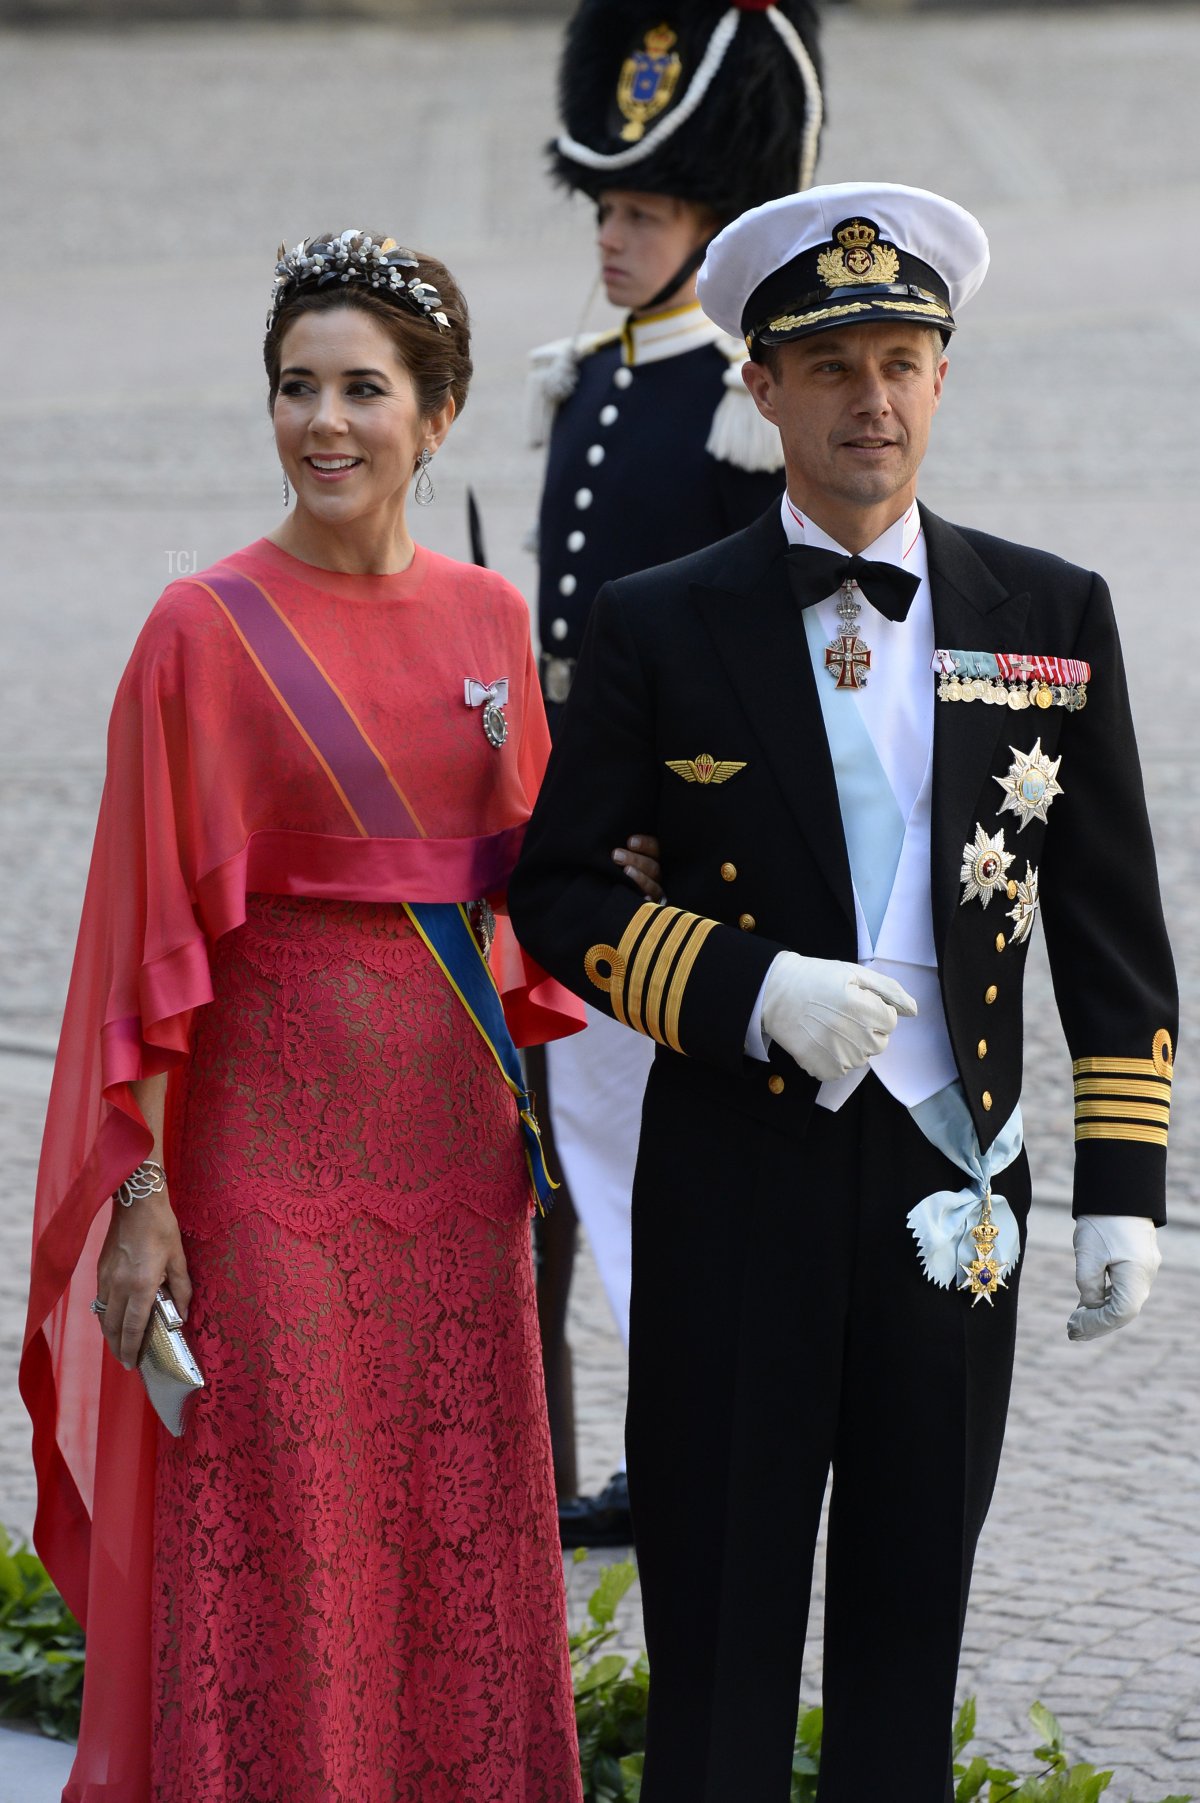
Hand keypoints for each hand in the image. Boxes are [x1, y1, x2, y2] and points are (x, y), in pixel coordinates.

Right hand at [95, 1179, 191, 1369]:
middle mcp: (119, 1285)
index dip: (132, 1349)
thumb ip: (182, 1289)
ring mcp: (106, 1278)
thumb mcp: (179, 1258)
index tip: (133, 1364)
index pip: (134, 1327)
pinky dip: (106, 1316)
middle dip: (119, 1349)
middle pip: (114, 1328)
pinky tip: (114, 1320)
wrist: (136, 1202)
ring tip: (121, 1346)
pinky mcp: (100, 1270)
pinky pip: (100, 1302)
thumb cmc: (162, 1228)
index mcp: (142, 1285)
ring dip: (110, 1335)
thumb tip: (183, 1315)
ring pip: (104, 1317)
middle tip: (127, 1362)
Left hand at [612, 834, 662, 902]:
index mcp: (651, 858)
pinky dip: (647, 900)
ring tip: (625, 872)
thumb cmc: (612, 867)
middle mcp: (655, 875)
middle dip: (636, 860)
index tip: (630, 842)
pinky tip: (642, 897)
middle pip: (653, 866)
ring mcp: (654, 891)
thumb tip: (610, 828)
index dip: (645, 844)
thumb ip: (620, 848)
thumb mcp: (618, 855)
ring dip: (640, 878)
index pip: (655, 847)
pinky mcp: (650, 905)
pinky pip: (652, 903)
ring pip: (653, 885)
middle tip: (616, 855)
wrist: (607, 896)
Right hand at [762, 953, 917, 1082]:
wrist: (774, 993)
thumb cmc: (815, 979)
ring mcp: (838, 1056)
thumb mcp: (854, 973)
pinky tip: (821, 1041)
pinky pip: (842, 1071)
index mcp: (864, 1010)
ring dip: (851, 1046)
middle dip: (867, 1030)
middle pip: (880, 1043)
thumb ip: (889, 990)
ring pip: (861, 1059)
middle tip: (842, 1015)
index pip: (890, 1022)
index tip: (854, 1002)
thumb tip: (913, 1011)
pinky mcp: (823, 1069)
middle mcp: (855, 1037)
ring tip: (829, 1027)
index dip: (874, 1010)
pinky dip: (835, 1060)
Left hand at [1067, 1215, 1159, 1342]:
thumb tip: (1090, 1306)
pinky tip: (1087, 1306)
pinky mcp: (1137, 1263)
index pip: (1120, 1313)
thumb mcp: (1087, 1256)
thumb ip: (1088, 1287)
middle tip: (1072, 1331)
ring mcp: (1144, 1270)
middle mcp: (1145, 1277)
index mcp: (1136, 1276)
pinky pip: (1123, 1290)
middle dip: (1097, 1324)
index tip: (1073, 1325)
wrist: (1117, 1192)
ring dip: (1100, 1314)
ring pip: (1124, 1302)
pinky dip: (1106, 1300)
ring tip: (1076, 1323)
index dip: (1096, 1324)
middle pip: (1124, 1312)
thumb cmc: (1102, 1222)